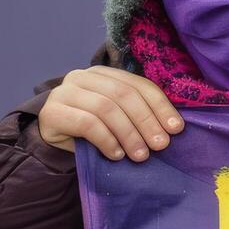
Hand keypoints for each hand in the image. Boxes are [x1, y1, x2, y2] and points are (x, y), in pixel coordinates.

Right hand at [37, 67, 182, 161]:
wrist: (54, 140)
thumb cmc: (93, 128)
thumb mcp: (118, 116)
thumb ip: (138, 113)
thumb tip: (172, 127)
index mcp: (105, 73)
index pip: (139, 85)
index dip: (161, 106)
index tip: (176, 128)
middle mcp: (83, 77)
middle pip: (124, 95)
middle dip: (146, 121)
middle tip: (160, 145)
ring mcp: (64, 92)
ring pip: (106, 109)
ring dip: (128, 134)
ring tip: (140, 155)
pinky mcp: (52, 112)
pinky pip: (87, 124)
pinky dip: (107, 141)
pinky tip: (117, 155)